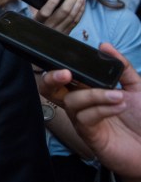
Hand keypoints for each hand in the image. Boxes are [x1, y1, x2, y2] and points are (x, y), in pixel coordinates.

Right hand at [33, 0, 85, 33]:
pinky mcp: (67, 33)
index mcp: (38, 22)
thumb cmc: (36, 24)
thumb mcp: (32, 15)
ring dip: (79, 3)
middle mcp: (49, 27)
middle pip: (63, 13)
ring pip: (72, 16)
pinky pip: (76, 21)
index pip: (45, 13)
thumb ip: (35, 5)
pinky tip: (83, 2)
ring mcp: (59, 31)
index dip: (52, 2)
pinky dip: (81, 10)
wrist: (40, 41)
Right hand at [61, 44, 140, 181]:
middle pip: (49, 89)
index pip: (62, 77)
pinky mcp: (89, 135)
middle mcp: (79, 104)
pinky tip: (119, 106)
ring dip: (95, 95)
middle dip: (51, 79)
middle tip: (66, 73)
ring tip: (119, 96)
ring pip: (72, 101)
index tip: (70, 63)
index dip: (58, 68)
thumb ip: (121, 66)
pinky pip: (85, 118)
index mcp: (86, 90)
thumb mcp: (136, 87)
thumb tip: (105, 46)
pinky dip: (103, 109)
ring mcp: (82, 120)